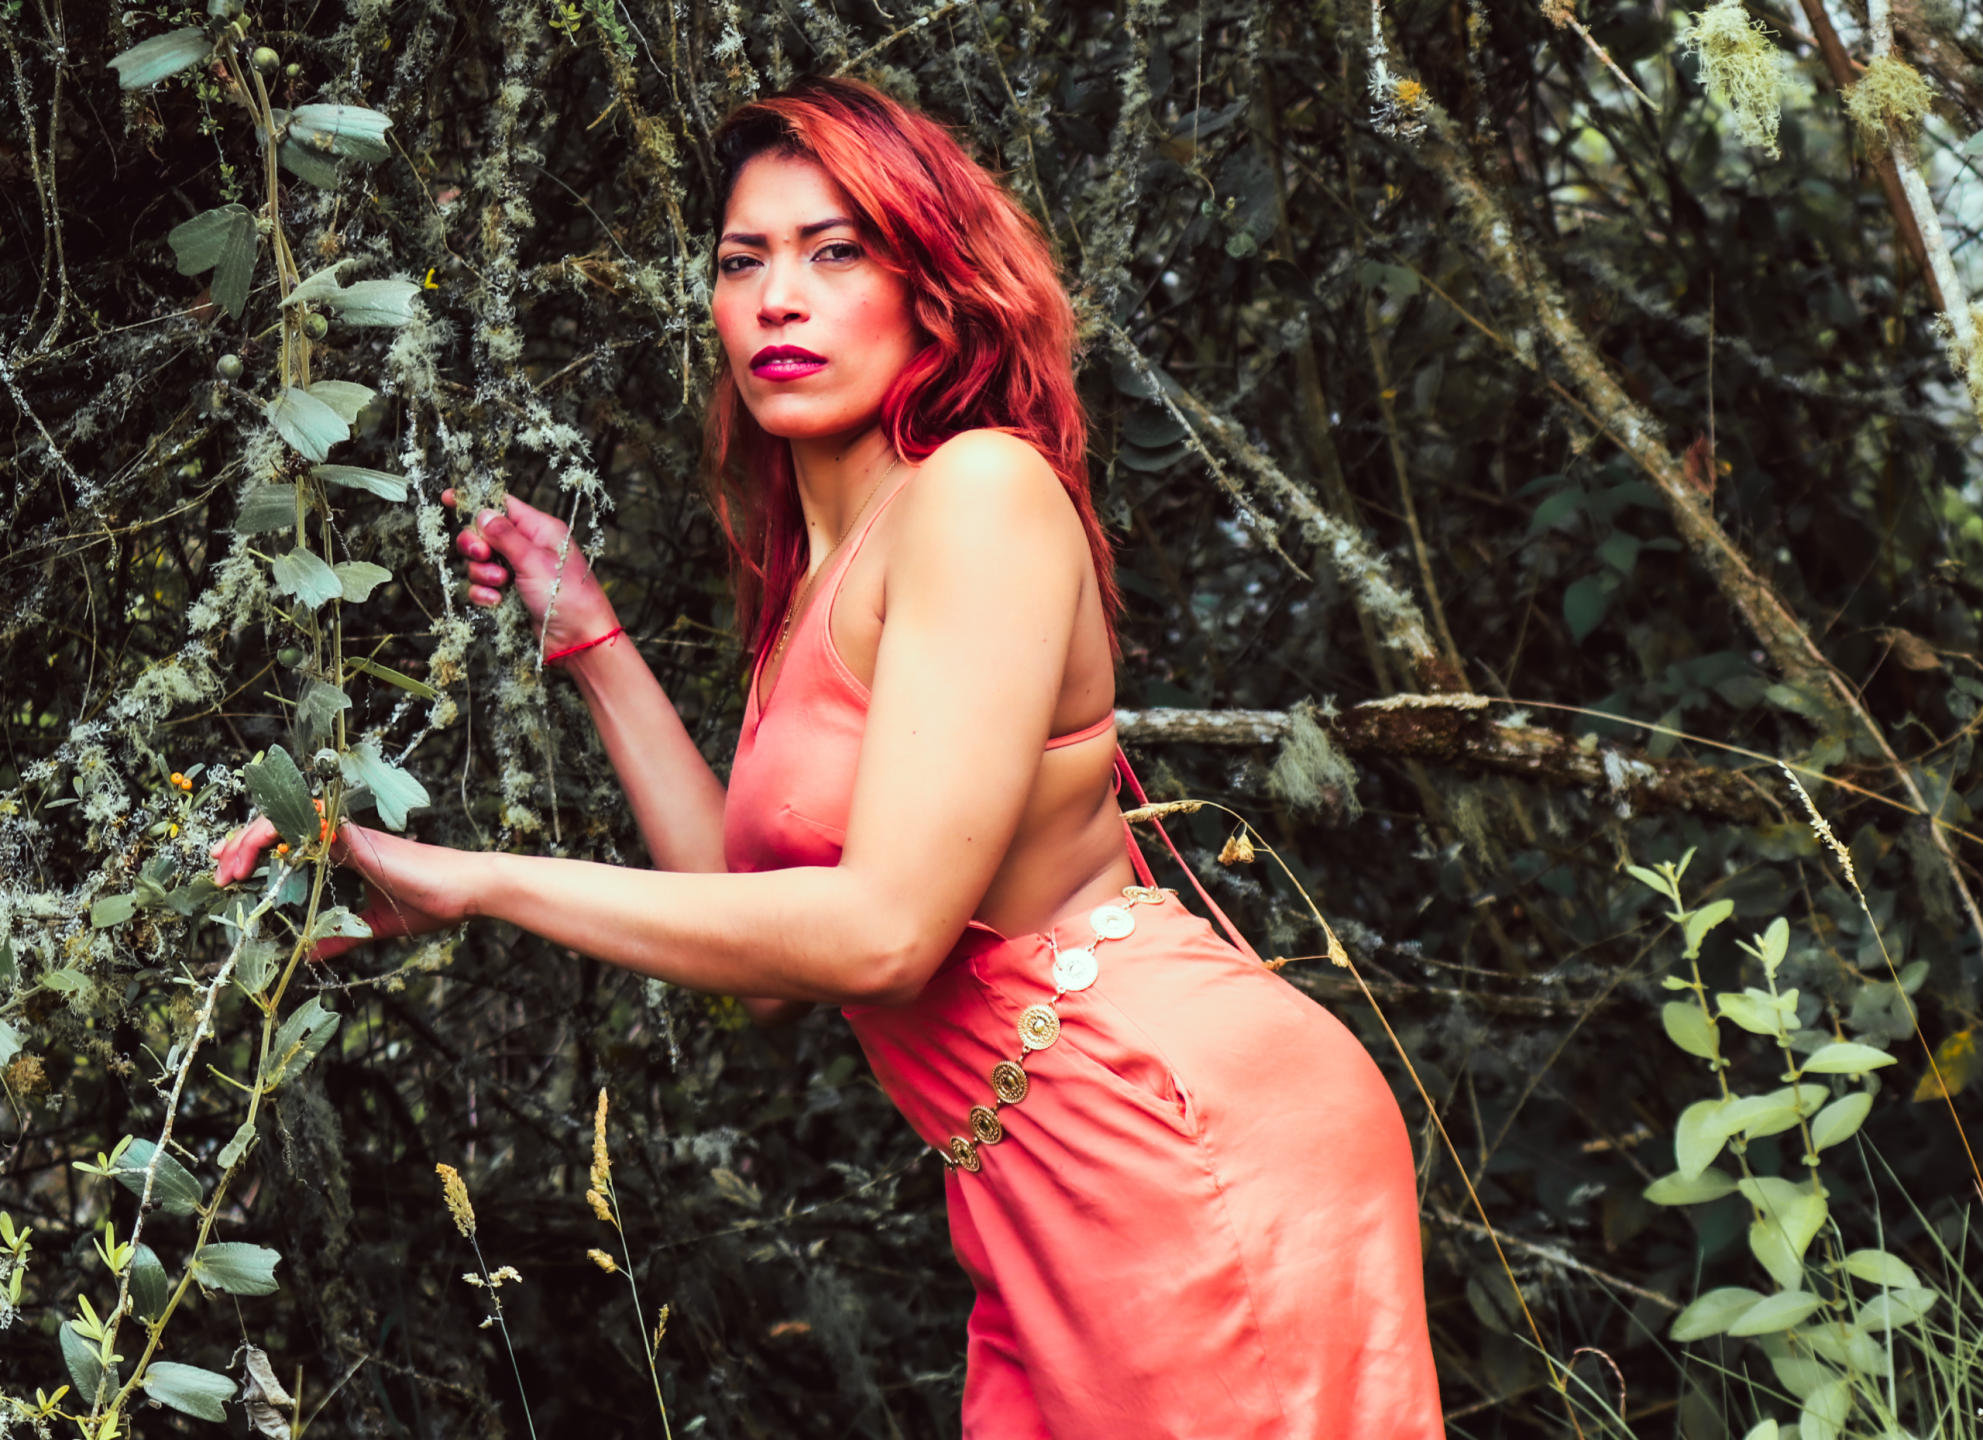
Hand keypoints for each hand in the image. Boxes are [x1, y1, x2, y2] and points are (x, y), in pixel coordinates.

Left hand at [210, 818, 477, 959]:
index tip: (231, 872)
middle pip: (279, 825)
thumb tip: (308, 956)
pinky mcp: (357, 839)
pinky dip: (281, 832)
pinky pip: (311, 823)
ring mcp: (348, 835)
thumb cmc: (430, 903)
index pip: (290, 841)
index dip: (256, 851)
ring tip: (229, 867)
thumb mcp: (373, 925)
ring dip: (250, 839)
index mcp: (345, 854)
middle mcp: (342, 838)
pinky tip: (263, 853)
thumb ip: (341, 935)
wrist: (465, 892)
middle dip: (240, 843)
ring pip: (287, 818)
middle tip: (217, 869)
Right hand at [443, 489, 619, 659]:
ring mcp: (517, 571)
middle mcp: (527, 547)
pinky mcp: (509, 594)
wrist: (577, 639)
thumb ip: (504, 535)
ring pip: (480, 562)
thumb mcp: (533, 559)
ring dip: (482, 573)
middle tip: (483, 555)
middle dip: (476, 545)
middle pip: (483, 533)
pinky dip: (484, 593)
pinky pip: (482, 586)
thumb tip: (483, 512)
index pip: (502, 505)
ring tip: (501, 584)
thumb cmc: (566, 595)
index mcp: (539, 529)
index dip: (475, 502)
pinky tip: (497, 601)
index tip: (447, 498)